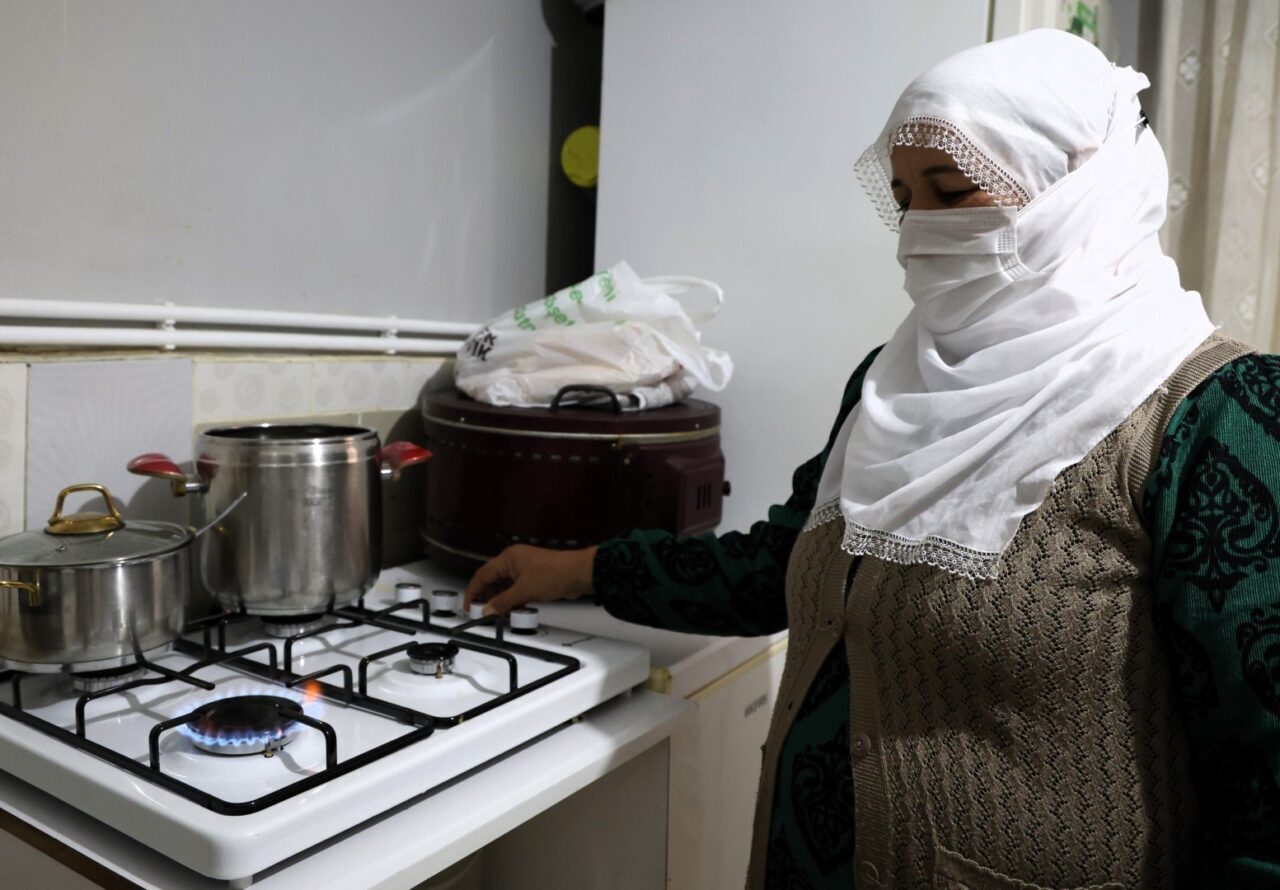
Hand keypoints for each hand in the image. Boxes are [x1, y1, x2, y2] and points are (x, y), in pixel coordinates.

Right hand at [464, 544, 597, 616]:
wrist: (581, 574)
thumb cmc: (554, 574)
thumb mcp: (524, 591)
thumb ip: (503, 602)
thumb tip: (486, 611)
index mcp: (508, 558)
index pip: (483, 575)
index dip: (473, 591)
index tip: (468, 606)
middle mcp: (514, 562)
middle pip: (492, 580)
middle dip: (486, 597)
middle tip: (481, 614)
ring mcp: (525, 570)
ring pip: (504, 586)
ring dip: (499, 600)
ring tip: (495, 615)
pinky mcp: (534, 578)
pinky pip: (516, 590)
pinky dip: (511, 600)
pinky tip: (510, 611)